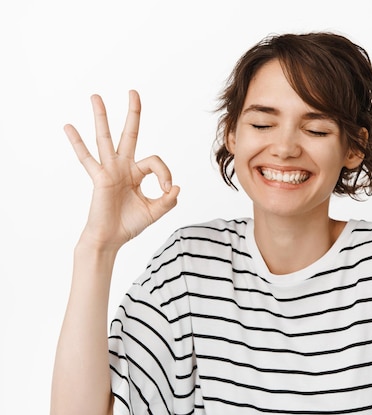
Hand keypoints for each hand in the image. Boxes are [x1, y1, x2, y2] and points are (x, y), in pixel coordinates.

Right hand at [65, 90, 179, 250]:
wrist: (111, 239)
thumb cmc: (129, 224)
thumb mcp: (155, 211)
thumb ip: (168, 200)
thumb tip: (176, 187)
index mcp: (136, 173)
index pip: (155, 161)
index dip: (165, 173)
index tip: (168, 189)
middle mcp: (122, 167)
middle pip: (128, 134)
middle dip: (132, 114)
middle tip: (133, 92)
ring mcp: (109, 170)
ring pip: (105, 139)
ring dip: (101, 117)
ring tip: (96, 96)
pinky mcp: (99, 178)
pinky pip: (86, 158)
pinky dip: (77, 142)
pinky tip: (68, 126)